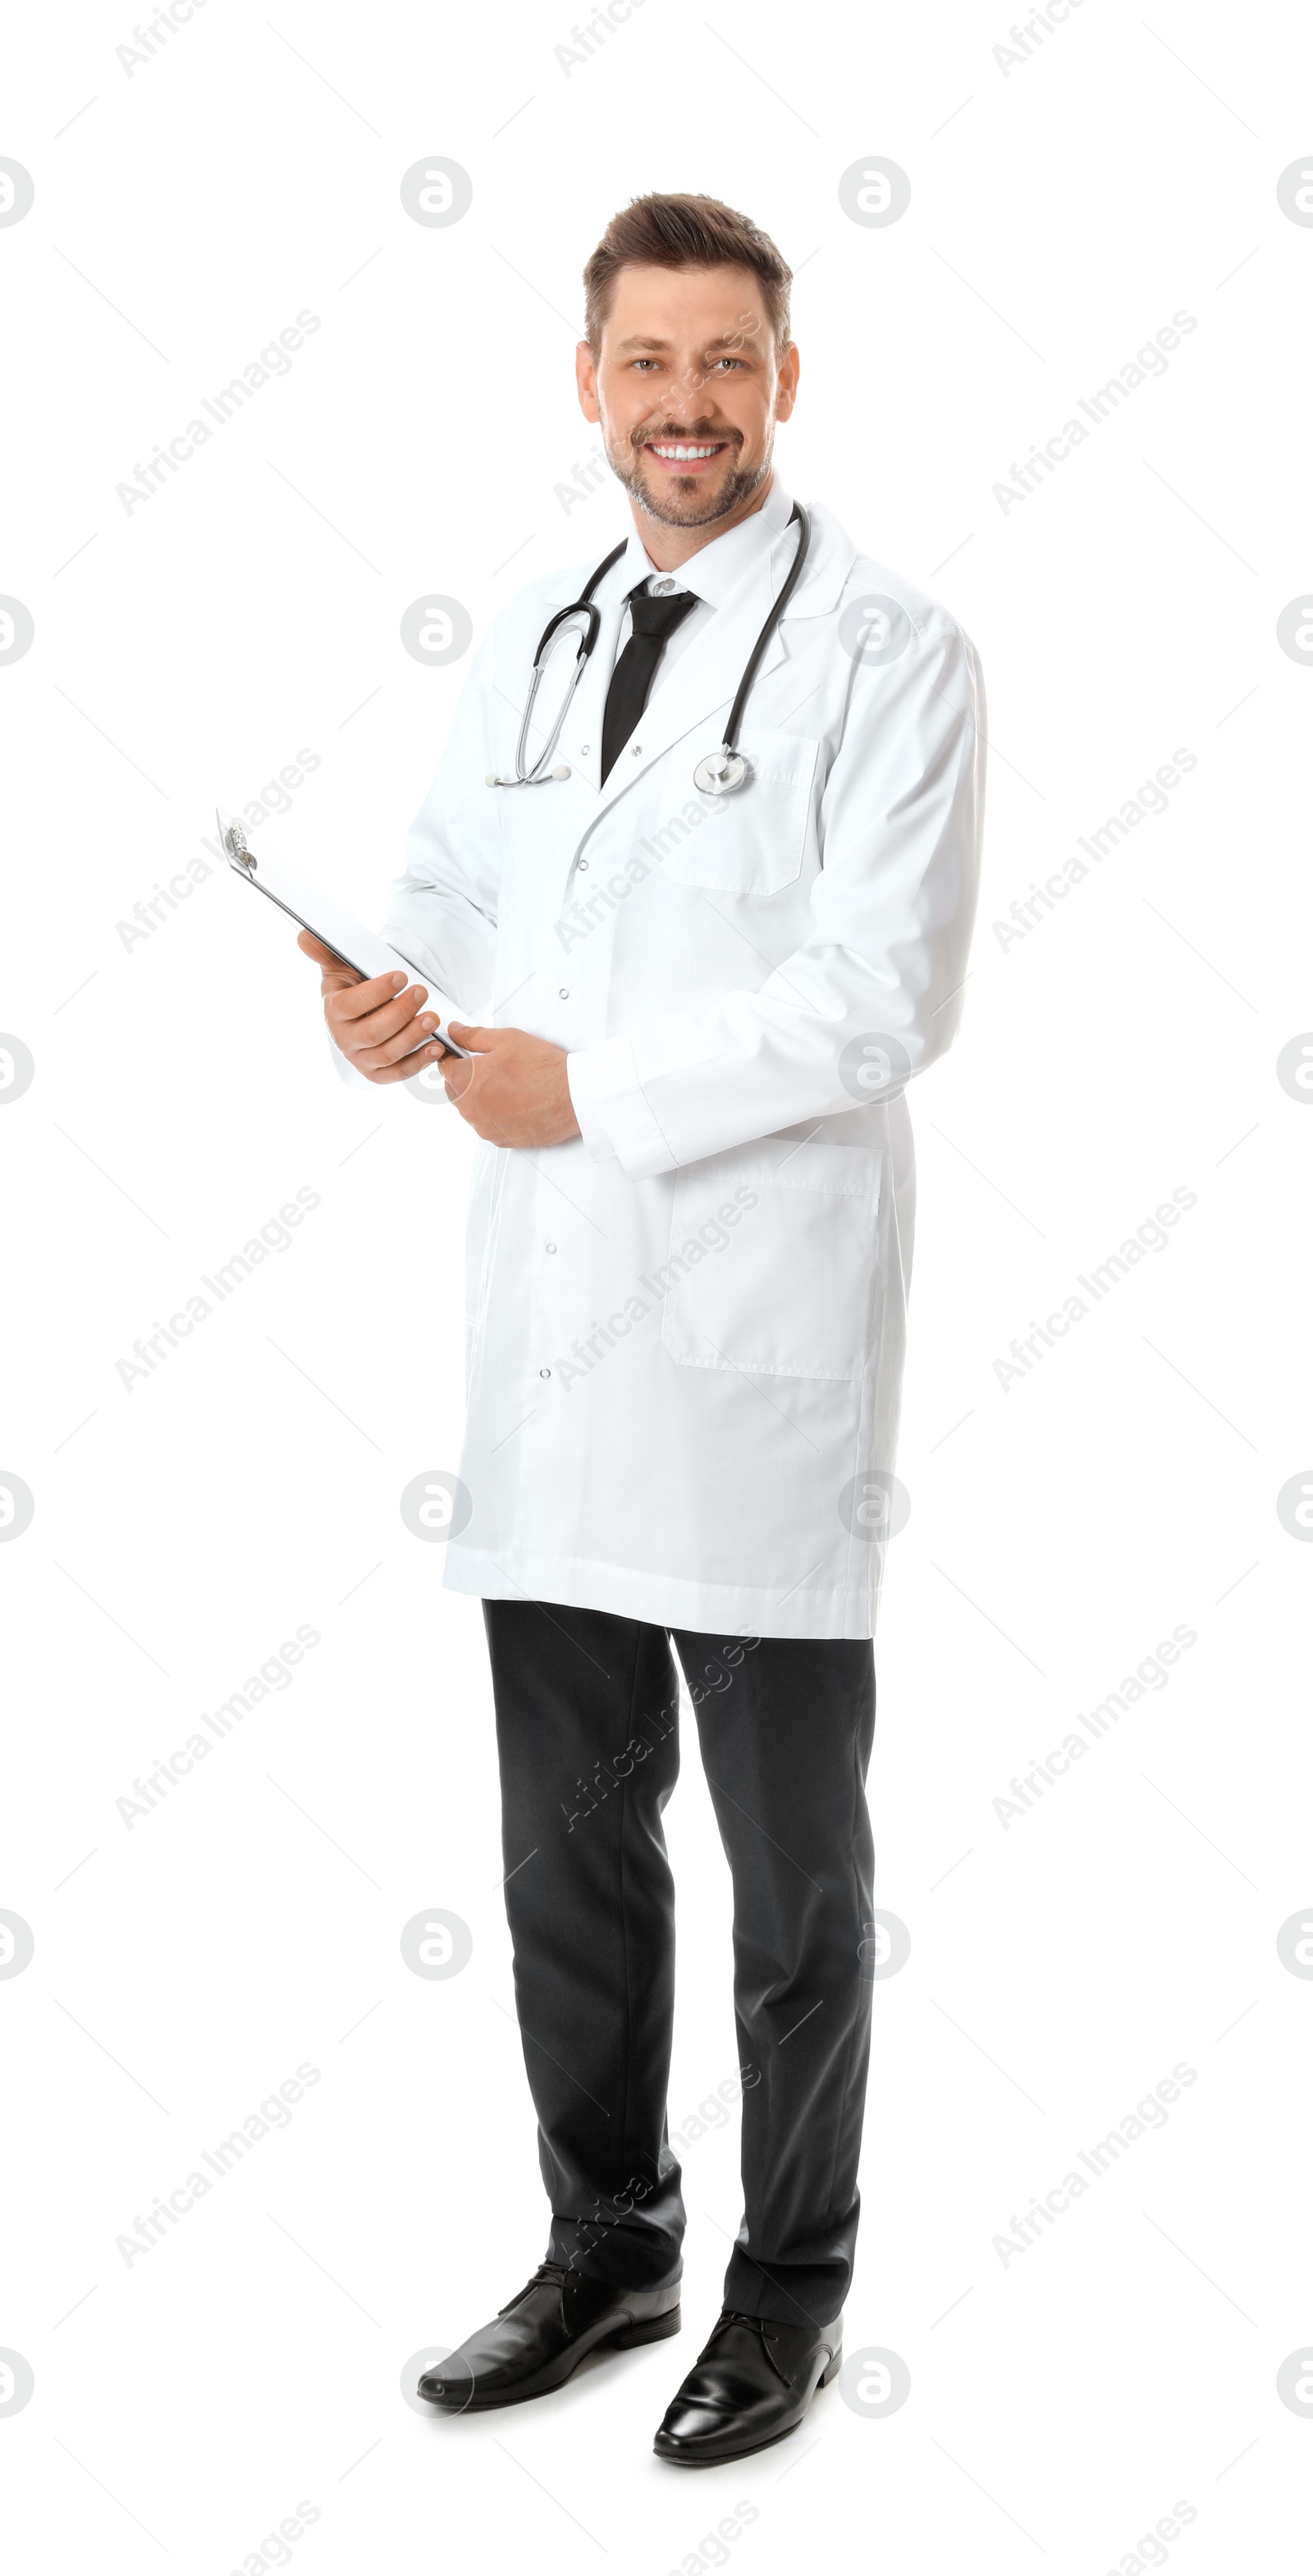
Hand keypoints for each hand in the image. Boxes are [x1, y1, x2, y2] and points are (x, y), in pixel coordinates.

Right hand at [297, 931, 447, 1084]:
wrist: (362, 1014)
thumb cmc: (353, 988)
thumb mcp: (339, 968)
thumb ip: (325, 952)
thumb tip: (305, 935)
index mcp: (334, 1011)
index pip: (352, 1005)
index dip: (376, 991)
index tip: (400, 976)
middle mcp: (346, 1039)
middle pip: (372, 1033)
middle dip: (400, 1013)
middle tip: (421, 992)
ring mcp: (362, 1059)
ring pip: (388, 1054)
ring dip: (413, 1036)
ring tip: (433, 1018)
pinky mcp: (379, 1074)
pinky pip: (399, 1072)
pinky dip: (419, 1061)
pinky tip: (437, 1046)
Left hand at [442, 1023, 580, 1147]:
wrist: (571, 1097)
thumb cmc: (543, 1069)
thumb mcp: (505, 1039)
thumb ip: (472, 1035)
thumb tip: (455, 1032)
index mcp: (466, 1080)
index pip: (444, 1067)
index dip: (453, 1057)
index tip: (463, 1054)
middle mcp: (470, 1108)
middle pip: (454, 1090)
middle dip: (466, 1077)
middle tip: (491, 1068)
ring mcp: (484, 1127)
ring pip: (471, 1109)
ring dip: (480, 1097)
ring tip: (507, 1085)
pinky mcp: (499, 1139)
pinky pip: (487, 1124)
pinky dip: (495, 1114)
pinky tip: (513, 1101)